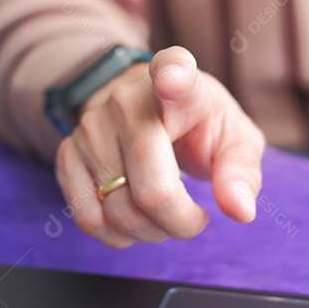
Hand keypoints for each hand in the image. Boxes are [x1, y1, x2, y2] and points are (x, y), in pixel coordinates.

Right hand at [54, 46, 264, 247]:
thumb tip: (240, 210)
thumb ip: (241, 172)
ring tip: (165, 215)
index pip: (172, 71)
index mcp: (179, 82)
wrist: (147, 107)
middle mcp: (126, 99)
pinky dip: (116, 236)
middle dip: (180, 223)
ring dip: (150, 232)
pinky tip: (134, 222)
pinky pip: (88, 217)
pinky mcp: (68, 153)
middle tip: (194, 219)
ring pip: (118, 211)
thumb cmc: (198, 124)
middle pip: (151, 190)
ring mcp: (90, 126)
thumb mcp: (235, 139)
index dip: (172, 76)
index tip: (174, 78)